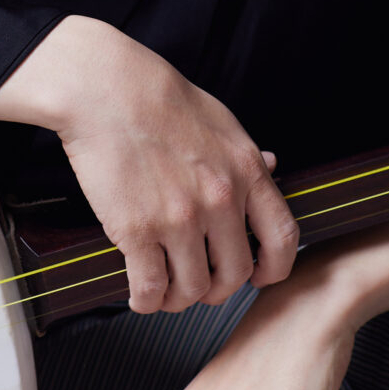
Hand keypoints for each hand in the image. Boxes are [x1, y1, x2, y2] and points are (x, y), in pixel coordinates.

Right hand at [0, 15, 296, 311]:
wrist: (106, 89)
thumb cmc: (158, 98)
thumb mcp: (221, 122)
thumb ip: (245, 156)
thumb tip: (272, 166)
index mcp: (246, 172)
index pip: (282, 238)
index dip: (274, 268)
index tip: (259, 276)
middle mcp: (220, 200)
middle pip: (235, 274)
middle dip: (218, 288)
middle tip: (199, 283)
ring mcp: (179, 218)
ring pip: (193, 289)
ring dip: (179, 299)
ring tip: (165, 290)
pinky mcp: (137, 230)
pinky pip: (150, 287)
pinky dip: (146, 301)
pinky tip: (140, 295)